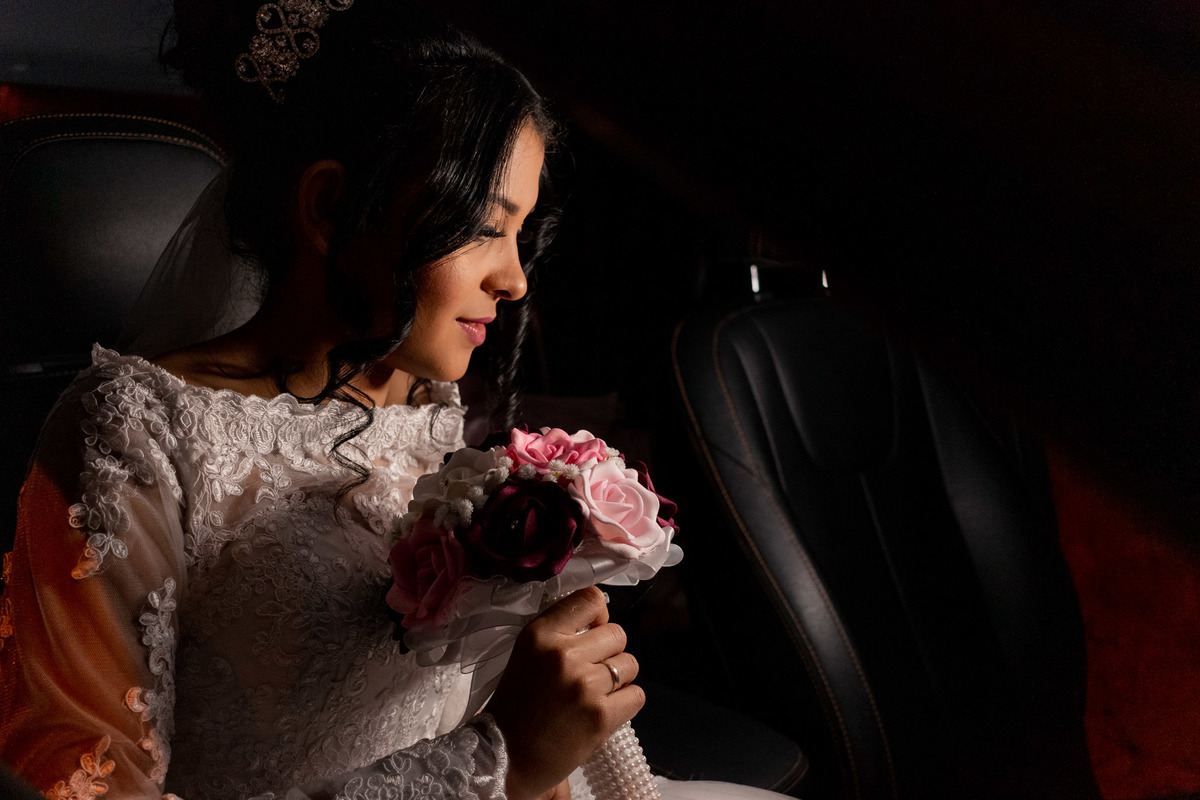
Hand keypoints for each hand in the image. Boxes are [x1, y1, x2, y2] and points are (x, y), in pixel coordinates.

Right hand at [487, 586, 643, 799]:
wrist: (504, 757)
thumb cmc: (516, 706)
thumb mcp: (527, 655)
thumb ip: (560, 633)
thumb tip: (599, 621)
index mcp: (541, 634)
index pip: (591, 599)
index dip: (599, 616)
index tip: (593, 631)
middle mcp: (563, 654)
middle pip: (618, 634)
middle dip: (609, 653)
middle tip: (590, 673)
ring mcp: (584, 685)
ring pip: (630, 664)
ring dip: (619, 679)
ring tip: (595, 695)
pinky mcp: (600, 715)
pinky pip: (636, 695)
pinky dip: (625, 704)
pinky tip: (603, 711)